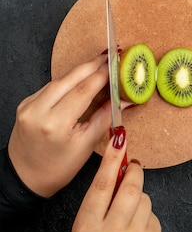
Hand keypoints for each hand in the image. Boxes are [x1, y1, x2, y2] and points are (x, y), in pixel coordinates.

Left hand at [8, 54, 111, 197]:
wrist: (26, 176)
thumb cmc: (58, 167)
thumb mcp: (88, 144)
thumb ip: (107, 116)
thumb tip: (126, 98)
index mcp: (55, 123)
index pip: (84, 90)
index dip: (103, 74)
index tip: (118, 64)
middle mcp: (37, 110)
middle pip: (70, 78)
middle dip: (93, 65)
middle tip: (111, 55)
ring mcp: (28, 105)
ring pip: (60, 80)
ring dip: (81, 71)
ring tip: (101, 64)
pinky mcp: (25, 104)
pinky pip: (50, 87)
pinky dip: (68, 81)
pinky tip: (82, 78)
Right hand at [72, 130, 162, 231]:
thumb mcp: (86, 230)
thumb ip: (99, 201)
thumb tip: (117, 166)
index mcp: (86, 229)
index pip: (101, 186)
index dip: (111, 160)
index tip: (119, 140)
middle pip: (129, 188)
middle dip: (133, 173)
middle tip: (133, 167)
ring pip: (144, 199)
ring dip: (139, 199)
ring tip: (129, 215)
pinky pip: (153, 215)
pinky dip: (147, 217)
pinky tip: (138, 230)